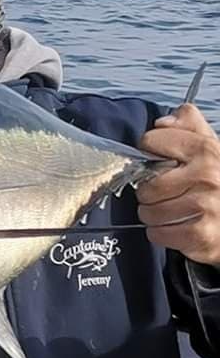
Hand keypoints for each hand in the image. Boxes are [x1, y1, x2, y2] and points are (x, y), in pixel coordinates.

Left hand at [137, 103, 219, 264]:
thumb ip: (187, 125)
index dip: (149, 152)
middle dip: (149, 192)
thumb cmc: (218, 182)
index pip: (151, 141)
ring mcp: (207, 206)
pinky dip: (160, 233)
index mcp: (206, 149)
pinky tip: (176, 228)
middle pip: (146, 183)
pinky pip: (157, 233)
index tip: (158, 161)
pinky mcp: (202, 235)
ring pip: (148, 211)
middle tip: (164, 194)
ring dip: (153, 215)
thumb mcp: (209, 147)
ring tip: (171, 212)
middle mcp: (209, 175)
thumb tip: (162, 122)